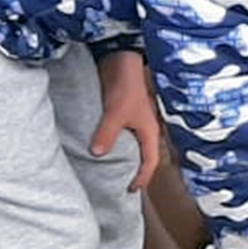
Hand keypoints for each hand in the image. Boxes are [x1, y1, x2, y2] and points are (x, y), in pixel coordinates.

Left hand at [93, 50, 161, 191]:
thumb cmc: (125, 85)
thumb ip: (107, 134)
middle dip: (135, 170)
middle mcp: (145, 127)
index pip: (150, 162)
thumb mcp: (115, 112)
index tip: (130, 190)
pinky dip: (115, 143)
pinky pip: (122, 133)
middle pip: (144, 155)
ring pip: (133, 144)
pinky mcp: (124, 112)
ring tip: (110, 167)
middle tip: (121, 182)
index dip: (142, 178)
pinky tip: (102, 145)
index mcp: (150, 131)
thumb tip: (97, 154)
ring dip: (124, 156)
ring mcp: (135, 119)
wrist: (121, 58)